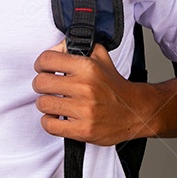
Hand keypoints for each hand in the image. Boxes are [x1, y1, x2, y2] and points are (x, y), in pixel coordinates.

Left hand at [32, 39, 155, 145]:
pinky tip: (57, 117)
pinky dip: (49, 122)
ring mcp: (84, 110)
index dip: (40, 64)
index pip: (47, 59)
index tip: (43, 69)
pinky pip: (50, 125)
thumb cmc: (114, 86)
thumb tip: (56, 47)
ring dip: (45, 104)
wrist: (136, 111)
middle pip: (41, 83)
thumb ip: (77, 47)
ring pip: (43, 104)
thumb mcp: (100, 57)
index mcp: (87, 67)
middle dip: (41, 85)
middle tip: (47, 87)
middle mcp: (85, 87)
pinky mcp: (83, 130)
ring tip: (55, 103)